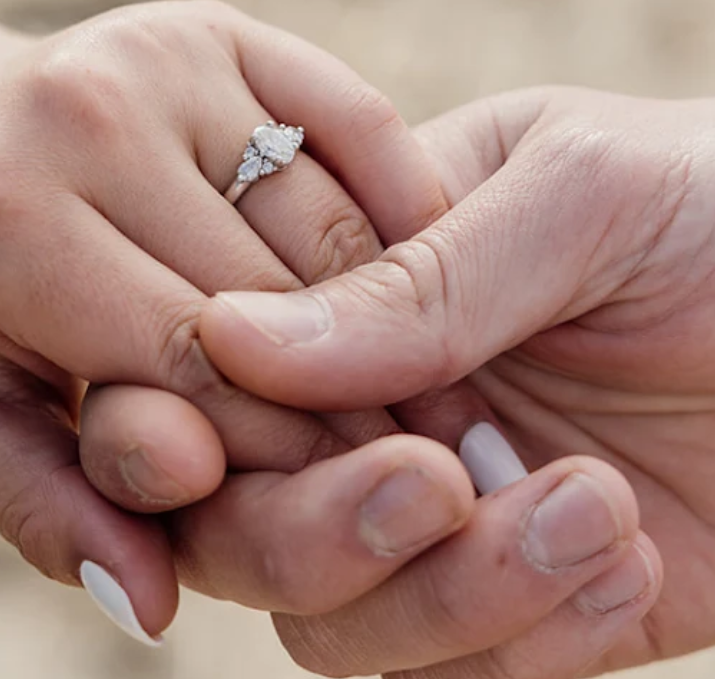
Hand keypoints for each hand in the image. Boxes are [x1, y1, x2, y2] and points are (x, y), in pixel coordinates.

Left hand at [0, 0, 447, 639]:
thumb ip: (58, 510)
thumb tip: (153, 605)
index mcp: (1, 221)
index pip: (196, 369)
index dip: (292, 452)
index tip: (358, 501)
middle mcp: (85, 111)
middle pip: (278, 295)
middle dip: (354, 395)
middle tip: (416, 454)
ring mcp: (162, 50)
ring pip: (333, 218)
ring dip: (393, 311)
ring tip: (422, 376)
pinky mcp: (221, 24)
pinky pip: (361, 124)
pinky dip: (408, 203)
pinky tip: (419, 267)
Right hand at [198, 86, 714, 676]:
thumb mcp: (578, 192)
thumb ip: (417, 276)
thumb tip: (227, 335)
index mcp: (354, 276)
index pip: (211, 358)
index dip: (192, 411)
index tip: (245, 434)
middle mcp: (369, 400)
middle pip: (238, 512)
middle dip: (308, 528)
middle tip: (435, 483)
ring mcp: (432, 505)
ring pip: (327, 616)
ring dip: (441, 592)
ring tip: (589, 508)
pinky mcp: (511, 600)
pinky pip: (451, 672)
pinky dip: (529, 639)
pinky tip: (630, 557)